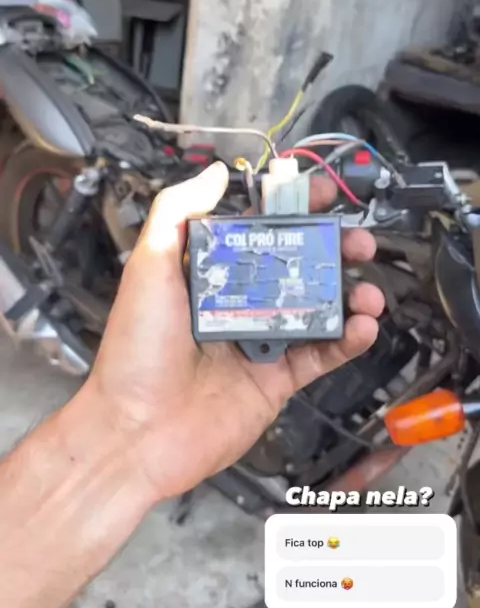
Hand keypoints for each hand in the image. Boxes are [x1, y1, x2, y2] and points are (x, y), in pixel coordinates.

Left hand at [89, 163, 383, 501]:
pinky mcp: (275, 380)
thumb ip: (177, 214)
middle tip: (357, 242)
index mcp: (208, 275)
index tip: (320, 195)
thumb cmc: (135, 352)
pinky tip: (361, 326)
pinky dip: (346, 340)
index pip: (258, 232)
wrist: (137, 432)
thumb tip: (213, 175)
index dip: (292, 212)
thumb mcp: (148, 268)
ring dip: (347, 295)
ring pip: (315, 310)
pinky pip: (319, 355)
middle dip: (331, 251)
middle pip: (295, 268)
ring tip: (368, 289)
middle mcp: (236, 304)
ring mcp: (258, 342)